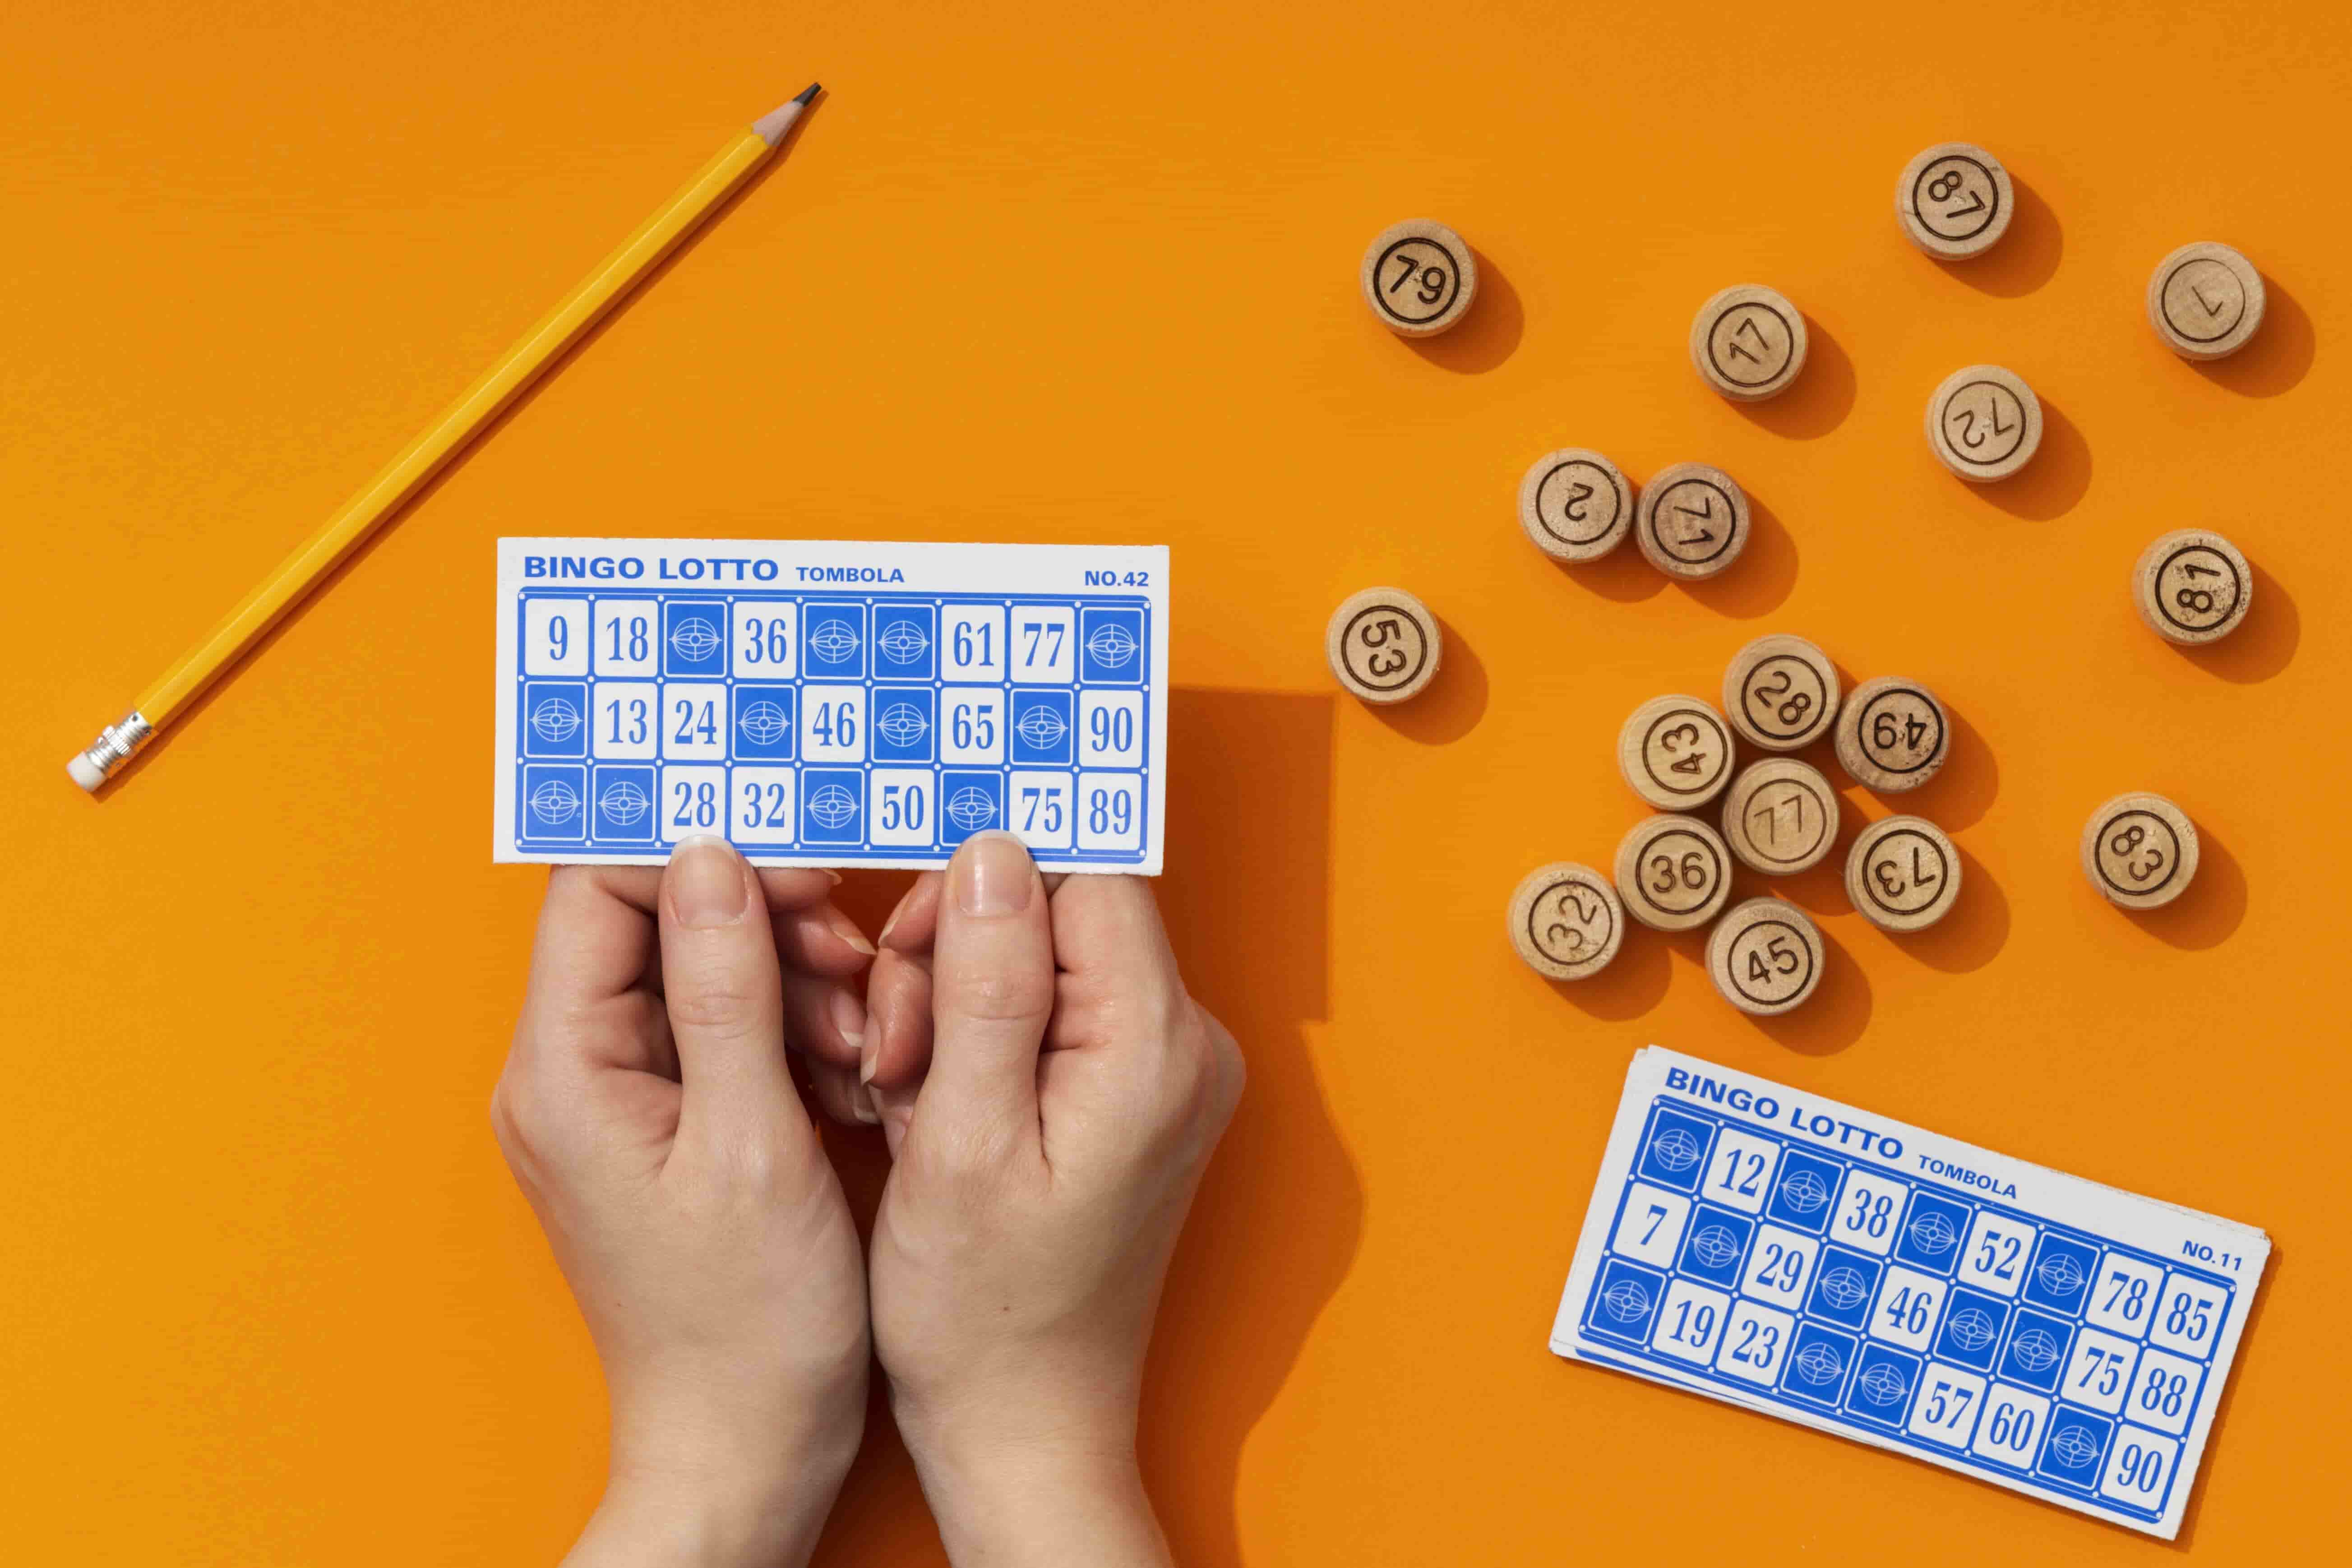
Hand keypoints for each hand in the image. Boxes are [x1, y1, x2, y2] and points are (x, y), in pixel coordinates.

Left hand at [493, 838, 876, 1567]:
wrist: (744, 1449)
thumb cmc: (748, 1323)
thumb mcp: (751, 1139)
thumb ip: (725, 987)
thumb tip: (710, 855)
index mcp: (564, 1070)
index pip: (601, 889)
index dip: (706, 861)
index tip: (806, 881)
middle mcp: (568, 1076)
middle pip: (654, 924)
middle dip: (765, 924)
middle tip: (851, 967)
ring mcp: (611, 1103)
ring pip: (698, 974)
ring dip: (791, 980)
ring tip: (861, 1037)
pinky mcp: (660, 1129)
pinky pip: (719, 1035)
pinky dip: (789, 1034)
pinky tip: (846, 1073)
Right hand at [861, 833, 1243, 1565]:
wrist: (1023, 1422)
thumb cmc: (983, 1311)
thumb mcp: (962, 1137)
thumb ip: (986, 984)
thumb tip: (994, 851)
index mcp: (1158, 1046)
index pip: (1081, 876)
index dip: (978, 896)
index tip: (908, 966)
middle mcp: (1187, 1046)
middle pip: (1059, 912)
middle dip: (954, 962)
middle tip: (896, 1055)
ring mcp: (1166, 1074)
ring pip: (1042, 962)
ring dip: (954, 1009)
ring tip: (910, 1098)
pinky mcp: (1135, 1098)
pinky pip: (1050, 1017)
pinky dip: (980, 1047)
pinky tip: (938, 1112)